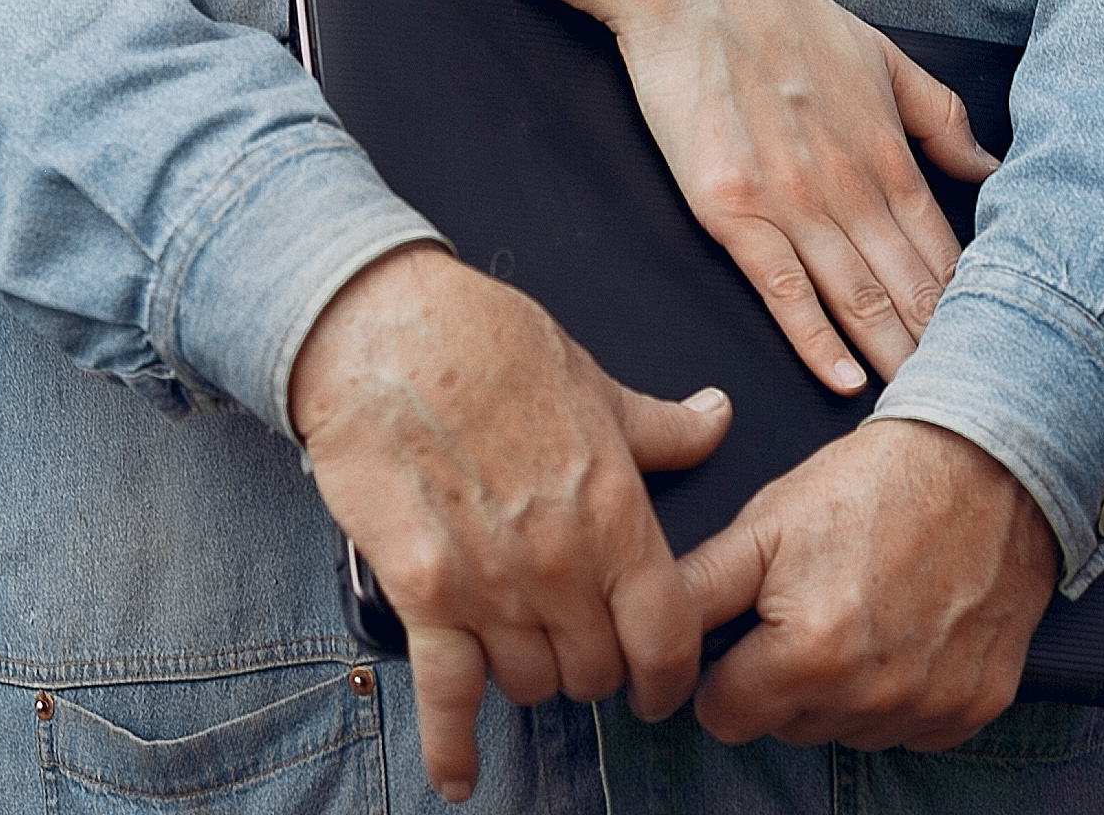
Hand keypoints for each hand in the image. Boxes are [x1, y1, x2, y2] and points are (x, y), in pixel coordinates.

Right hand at [290, 246, 732, 801]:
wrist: (386, 333)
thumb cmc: (489, 345)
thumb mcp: (596, 383)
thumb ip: (661, 427)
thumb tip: (717, 418)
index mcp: (615, 511)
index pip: (668, 634)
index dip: (671, 674)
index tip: (665, 687)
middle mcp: (561, 563)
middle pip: (599, 671)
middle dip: (598, 671)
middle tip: (586, 654)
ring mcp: (492, 585)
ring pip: (532, 684)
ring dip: (534, 680)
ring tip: (526, 658)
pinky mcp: (423, 593)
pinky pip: (447, 692)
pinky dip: (450, 744)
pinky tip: (457, 777)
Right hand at [594, 0, 995, 394]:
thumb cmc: (783, 15)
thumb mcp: (881, 54)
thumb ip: (939, 116)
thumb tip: (989, 169)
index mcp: (887, 151)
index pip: (943, 250)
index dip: (974, 308)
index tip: (999, 354)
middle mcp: (848, 184)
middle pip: (910, 287)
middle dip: (947, 351)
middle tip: (978, 407)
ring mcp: (789, 201)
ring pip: (857, 297)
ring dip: (895, 358)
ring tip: (926, 412)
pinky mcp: (730, 209)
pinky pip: (782, 289)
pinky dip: (817, 340)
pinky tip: (846, 383)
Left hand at [680, 417, 1059, 752]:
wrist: (987, 463)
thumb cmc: (873, 484)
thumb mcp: (766, 523)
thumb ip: (697, 589)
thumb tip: (638, 630)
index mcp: (806, 655)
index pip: (723, 717)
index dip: (723, 673)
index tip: (746, 634)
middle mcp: (869, 697)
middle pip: (786, 727)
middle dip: (783, 680)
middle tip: (810, 605)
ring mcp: (928, 708)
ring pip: (847, 731)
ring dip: (843, 690)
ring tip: (861, 610)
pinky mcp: (974, 707)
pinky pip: (911, 729)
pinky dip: (902, 693)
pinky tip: (906, 632)